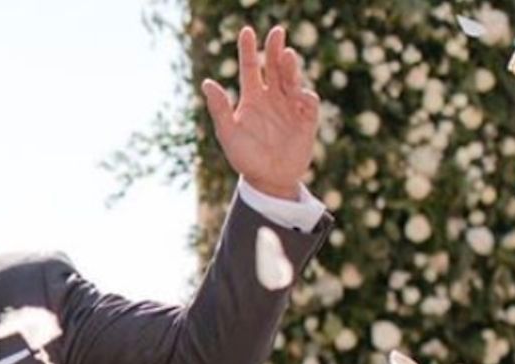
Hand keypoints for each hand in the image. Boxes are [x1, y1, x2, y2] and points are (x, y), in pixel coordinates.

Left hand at [201, 25, 320, 200]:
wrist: (267, 180)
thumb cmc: (245, 157)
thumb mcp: (228, 133)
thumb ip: (219, 109)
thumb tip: (206, 83)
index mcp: (252, 97)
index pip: (251, 67)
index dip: (248, 49)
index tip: (246, 31)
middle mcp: (272, 97)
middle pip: (275, 66)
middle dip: (275, 48)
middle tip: (277, 31)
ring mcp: (290, 106)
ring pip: (292, 79)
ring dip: (290, 67)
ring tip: (286, 54)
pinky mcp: (306, 118)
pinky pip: (308, 102)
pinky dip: (305, 97)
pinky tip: (299, 96)